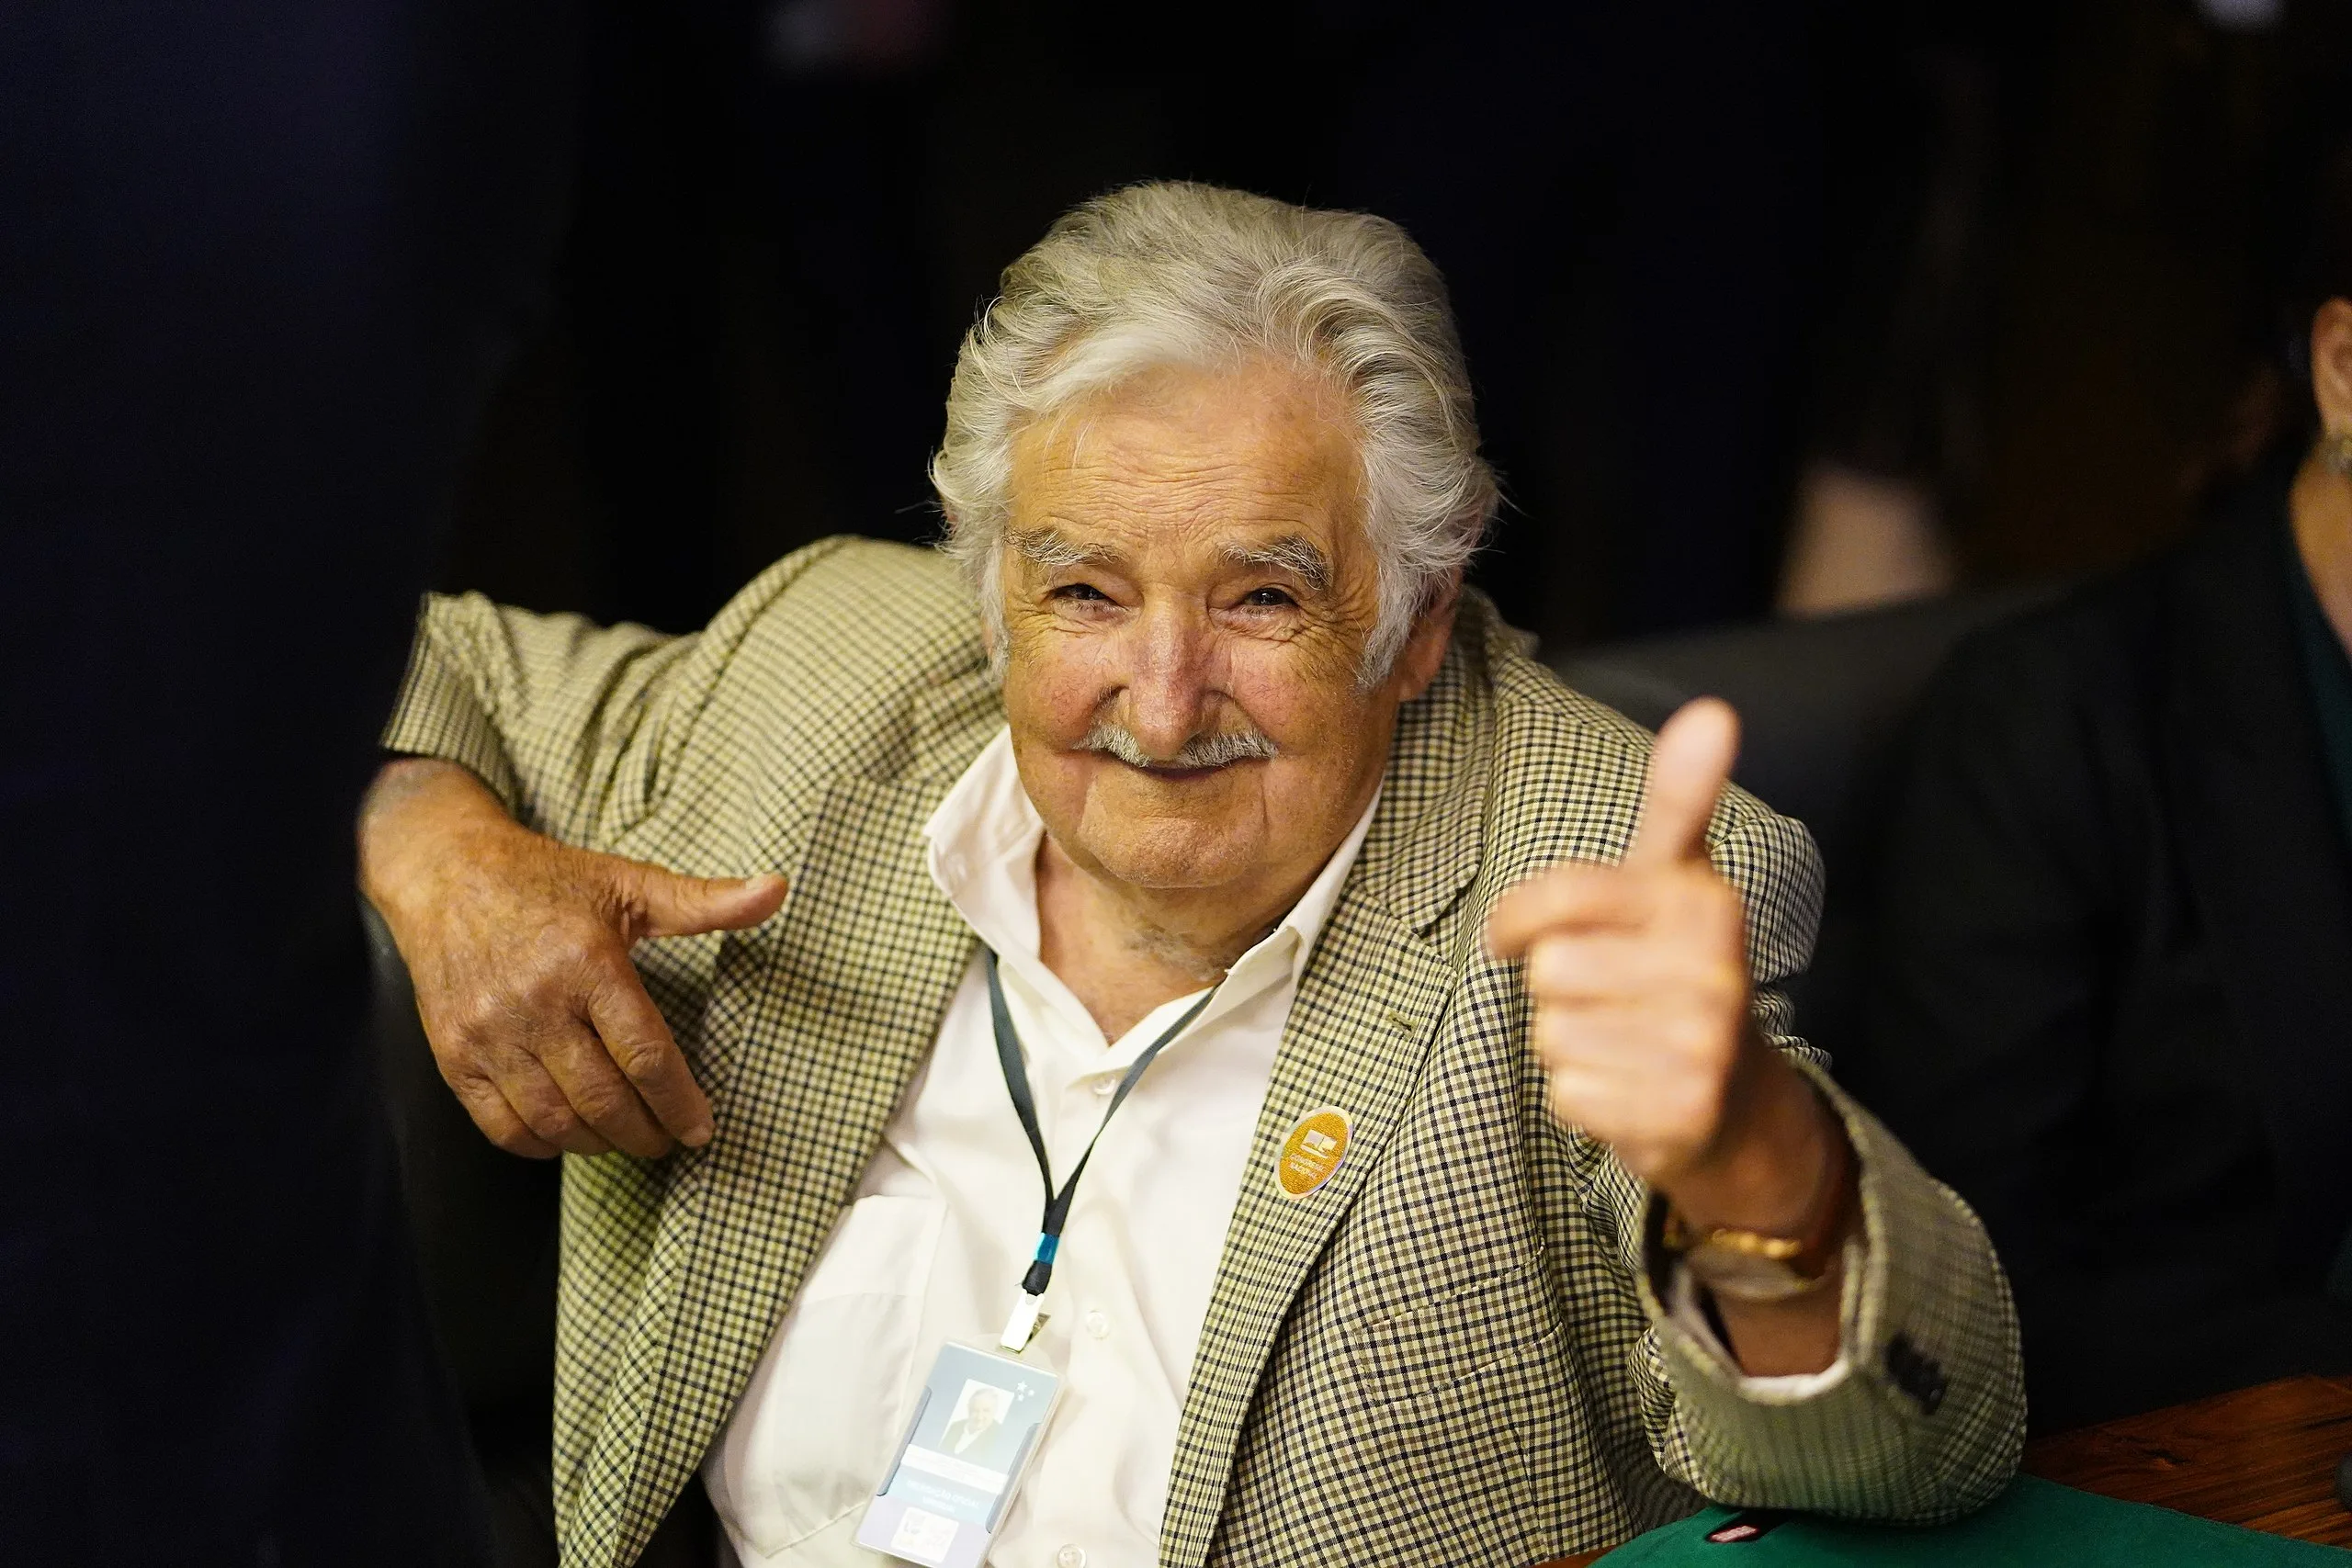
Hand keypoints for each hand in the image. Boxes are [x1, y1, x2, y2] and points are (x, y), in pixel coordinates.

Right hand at [359, 759, 788, 1158]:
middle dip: (646, 1133)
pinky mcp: (453, 1055)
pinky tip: (568, 1134)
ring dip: (599, 1143)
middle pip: (603, 1100)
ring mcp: (488, 1034)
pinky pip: (502, 1126)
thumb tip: (777, 890)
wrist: (446, 874)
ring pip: (554, 1122)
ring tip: (626, 1137)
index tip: (701, 1128)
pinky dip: (542, 1144)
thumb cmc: (547, 881)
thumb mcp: (629, 883)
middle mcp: (535, 1003)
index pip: (645, 1055)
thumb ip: (705, 900)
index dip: (679, 1102)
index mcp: (587, 962)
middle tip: (668, 1139)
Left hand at [1485, 699, 1834, 1235]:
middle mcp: (1714, 970)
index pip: (1563, 897)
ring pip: (1552, 1034)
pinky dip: (1583, 1098)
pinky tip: (1627, 1089)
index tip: (1512, 933)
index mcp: (1702, 902)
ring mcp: (1703, 1045)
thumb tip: (1713, 710)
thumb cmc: (1678, 974)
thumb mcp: (1677, 880)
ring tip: (1620, 1040)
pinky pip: (1569, 1093)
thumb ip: (1679, 799)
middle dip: (1557, 988)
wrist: (1736, 1100)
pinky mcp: (1682, 1112)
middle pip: (1549, 970)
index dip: (1517, 918)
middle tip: (1608, 996)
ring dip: (1568, 1043)